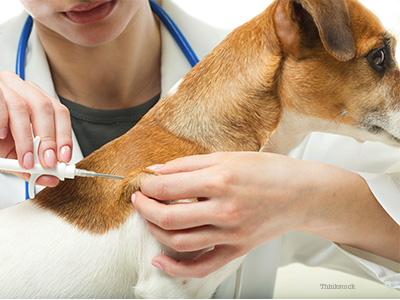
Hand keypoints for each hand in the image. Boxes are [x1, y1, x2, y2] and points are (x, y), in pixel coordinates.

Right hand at [0, 71, 71, 185]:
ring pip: (22, 107)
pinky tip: (1, 135)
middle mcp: (24, 89)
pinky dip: (2, 120)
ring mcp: (5, 86)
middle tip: (47, 162)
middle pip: (44, 108)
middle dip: (48, 139)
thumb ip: (33, 165)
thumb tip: (51, 178)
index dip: (64, 135)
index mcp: (36, 100)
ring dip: (26, 138)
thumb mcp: (15, 152)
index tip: (64, 157)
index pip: (60, 113)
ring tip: (25, 159)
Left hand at [132, 152, 310, 277]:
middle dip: (144, 207)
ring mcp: (231, 234)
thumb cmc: (268, 172)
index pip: (168, 188)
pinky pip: (202, 267)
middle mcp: (224, 210)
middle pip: (168, 217)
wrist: (301, 194)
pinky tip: (160, 260)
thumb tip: (158, 171)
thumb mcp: (227, 157)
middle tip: (138, 198)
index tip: (142, 183)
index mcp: (220, 180)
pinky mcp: (236, 249)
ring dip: (154, 230)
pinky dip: (177, 268)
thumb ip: (188, 164)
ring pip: (179, 241)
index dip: (147, 186)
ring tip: (149, 218)